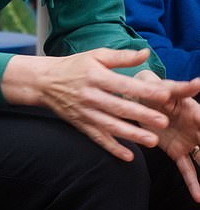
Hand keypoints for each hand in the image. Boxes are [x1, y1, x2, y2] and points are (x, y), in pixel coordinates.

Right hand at [1, 48, 199, 162]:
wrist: (45, 82)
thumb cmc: (74, 66)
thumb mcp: (96, 56)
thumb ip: (122, 57)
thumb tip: (146, 53)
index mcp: (96, 76)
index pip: (124, 85)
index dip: (144, 90)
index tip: (165, 94)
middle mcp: (90, 95)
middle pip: (119, 107)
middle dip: (142, 115)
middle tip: (163, 122)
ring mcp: (85, 112)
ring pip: (111, 126)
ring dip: (132, 135)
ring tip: (152, 141)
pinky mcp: (81, 124)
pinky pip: (98, 138)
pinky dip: (112, 148)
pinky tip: (128, 156)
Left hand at [135, 69, 199, 200]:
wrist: (139, 99)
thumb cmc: (155, 89)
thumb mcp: (168, 88)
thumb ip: (183, 89)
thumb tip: (199, 82)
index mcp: (197, 112)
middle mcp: (197, 128)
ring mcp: (189, 141)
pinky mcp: (177, 151)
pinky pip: (186, 169)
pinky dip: (193, 183)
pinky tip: (198, 197)